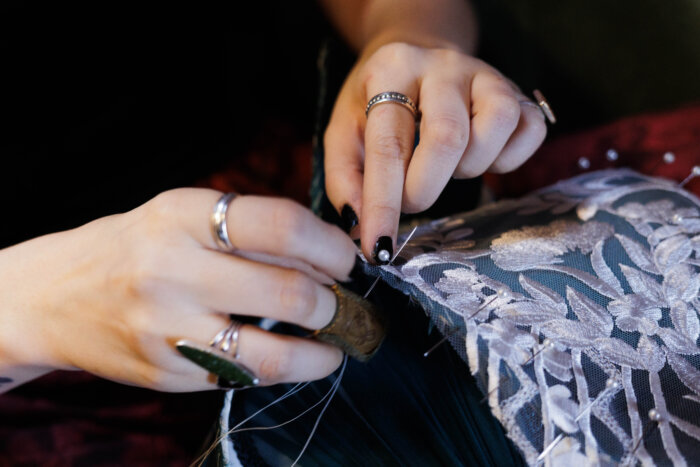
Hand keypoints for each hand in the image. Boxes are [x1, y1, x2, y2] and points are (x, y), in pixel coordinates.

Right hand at [0, 189, 355, 390]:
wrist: (56, 295)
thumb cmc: (138, 247)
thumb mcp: (185, 215)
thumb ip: (251, 230)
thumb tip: (329, 255)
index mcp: (183, 216)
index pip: (282, 226)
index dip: (331, 247)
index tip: (349, 261)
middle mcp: (172, 270)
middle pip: (288, 292)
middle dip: (335, 303)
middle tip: (344, 303)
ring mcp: (166, 329)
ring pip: (272, 352)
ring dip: (322, 350)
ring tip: (335, 343)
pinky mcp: (165, 374)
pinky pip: (243, 378)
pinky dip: (284, 371)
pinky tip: (297, 359)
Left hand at [324, 42, 546, 262]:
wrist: (415, 55)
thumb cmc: (375, 101)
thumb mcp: (344, 130)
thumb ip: (345, 177)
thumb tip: (362, 224)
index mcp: (391, 70)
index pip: (388, 144)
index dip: (383, 203)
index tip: (377, 247)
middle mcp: (442, 66)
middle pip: (448, 137)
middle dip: (425, 188)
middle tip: (411, 200)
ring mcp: (486, 75)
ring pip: (496, 126)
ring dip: (469, 168)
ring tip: (447, 167)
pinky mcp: (518, 91)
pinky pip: (529, 131)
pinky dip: (507, 160)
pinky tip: (480, 158)